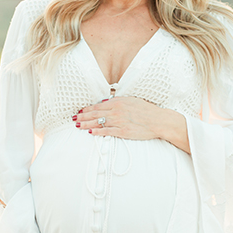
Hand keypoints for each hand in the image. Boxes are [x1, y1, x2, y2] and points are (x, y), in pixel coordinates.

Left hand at [73, 97, 190, 153]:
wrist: (159, 120)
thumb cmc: (147, 110)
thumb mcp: (132, 100)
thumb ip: (118, 101)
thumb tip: (106, 102)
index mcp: (119, 101)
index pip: (98, 105)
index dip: (87, 109)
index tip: (80, 111)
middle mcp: (117, 110)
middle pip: (95, 114)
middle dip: (83, 116)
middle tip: (74, 119)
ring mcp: (119, 121)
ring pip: (98, 122)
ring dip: (86, 124)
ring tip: (78, 126)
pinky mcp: (123, 131)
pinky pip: (106, 131)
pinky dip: (97, 131)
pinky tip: (90, 132)